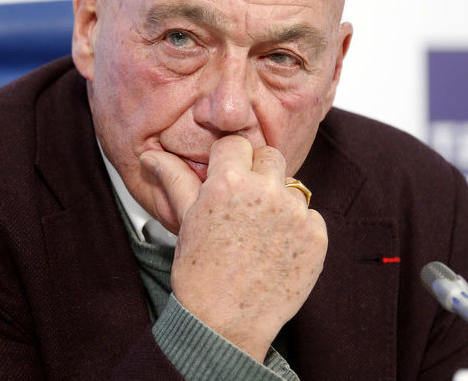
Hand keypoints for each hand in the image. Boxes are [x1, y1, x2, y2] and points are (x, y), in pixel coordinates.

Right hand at [140, 135, 327, 361]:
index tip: (226, 178)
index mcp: (228, 181)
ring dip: (278, 200)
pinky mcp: (316, 236)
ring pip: (291, 186)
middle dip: (257, 173)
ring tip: (258, 231)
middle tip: (243, 204)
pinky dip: (297, 227)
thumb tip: (150, 155)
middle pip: (269, 156)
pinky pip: (310, 215)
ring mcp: (295, 213)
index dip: (229, 160)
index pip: (236, 143)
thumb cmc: (199, 272)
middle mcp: (265, 191)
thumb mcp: (185, 219)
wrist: (225, 324)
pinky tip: (276, 248)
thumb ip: (174, 179)